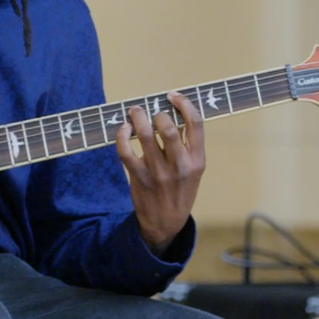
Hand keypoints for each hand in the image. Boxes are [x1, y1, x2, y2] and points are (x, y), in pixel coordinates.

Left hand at [115, 91, 204, 253]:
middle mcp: (180, 165)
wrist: (165, 222)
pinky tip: (123, 129)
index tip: (173, 96)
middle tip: (149, 110)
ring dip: (137, 117)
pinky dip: (121, 135)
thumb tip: (172, 113)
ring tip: (134, 112)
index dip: (184, 104)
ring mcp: (158, 172)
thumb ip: (187, 145)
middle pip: (168, 127)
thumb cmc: (179, 190)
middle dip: (156, 112)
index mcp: (197, 160)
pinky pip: (125, 151)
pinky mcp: (139, 177)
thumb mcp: (193, 170)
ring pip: (145, 135)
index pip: (196, 124)